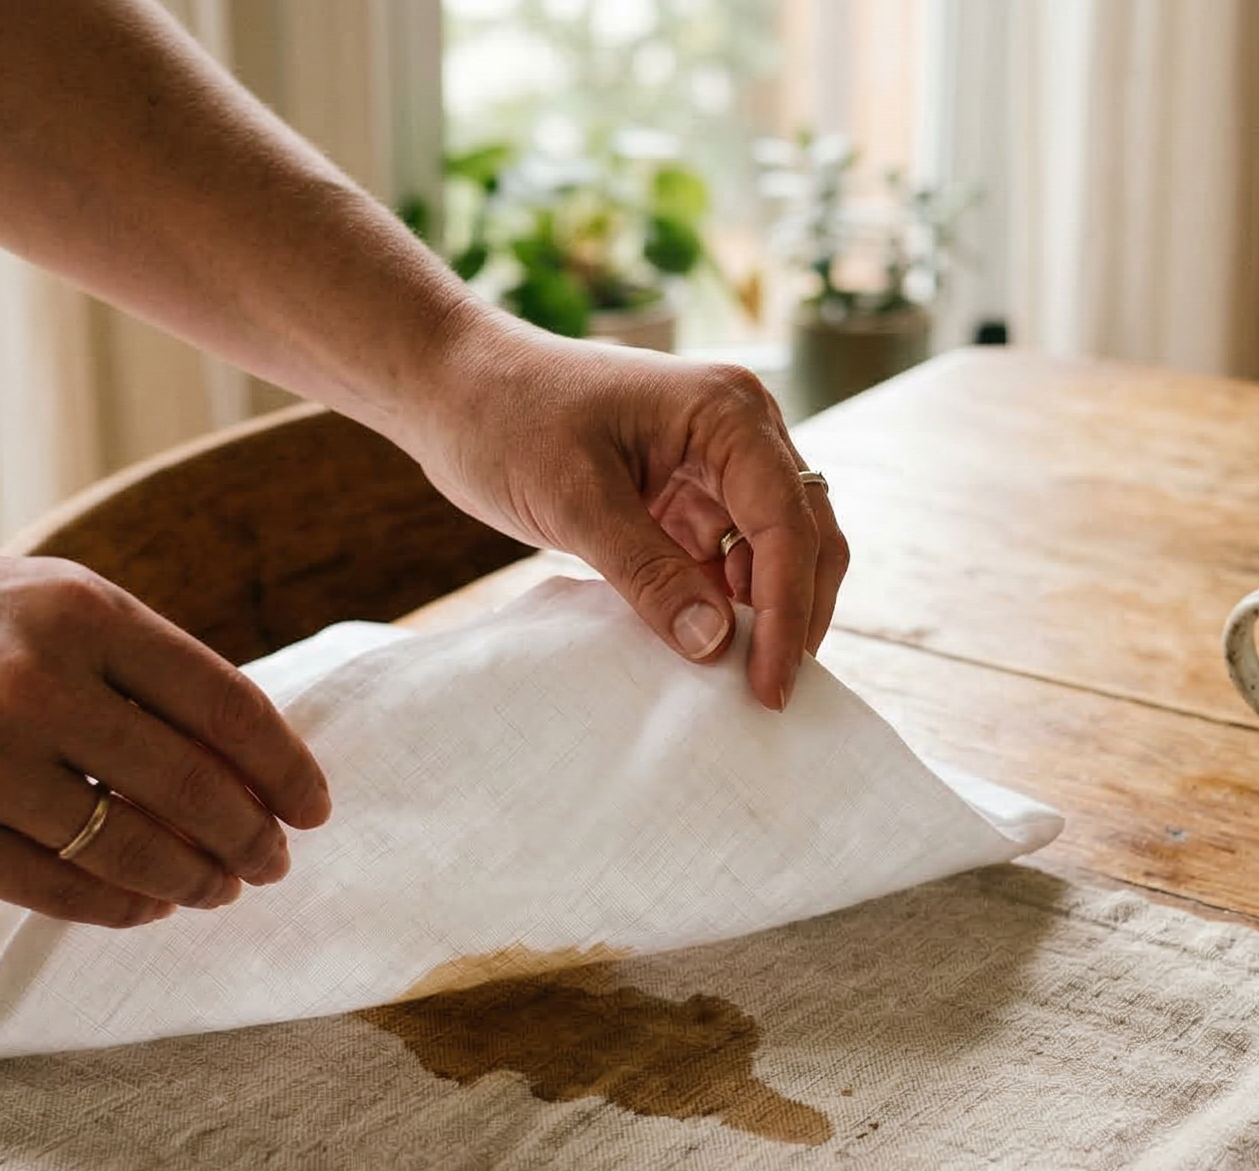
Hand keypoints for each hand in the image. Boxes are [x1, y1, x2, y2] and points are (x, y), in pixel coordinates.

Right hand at [0, 537, 329, 926]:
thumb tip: (230, 748)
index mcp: (76, 608)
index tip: (314, 805)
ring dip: (195, 880)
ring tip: (216, 889)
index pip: (224, 703)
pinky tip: (143, 905)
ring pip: (138, 849)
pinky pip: (63, 890)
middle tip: (271, 861)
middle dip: (251, 835)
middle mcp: (39, 682)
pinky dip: (121, 906)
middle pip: (195, 785)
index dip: (284, 766)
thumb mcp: (20, 596)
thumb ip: (118, 661)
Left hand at [404, 317, 848, 709]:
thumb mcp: (574, 502)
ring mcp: (716, 462)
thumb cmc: (507, 419)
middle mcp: (739, 430)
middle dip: (795, 613)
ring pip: (777, 549)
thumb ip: (648, 574)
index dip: (786, 609)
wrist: (452, 389)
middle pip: (805, 533)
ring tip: (740, 679)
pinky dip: (727, 602)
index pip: (787, 522)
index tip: (768, 685)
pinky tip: (706, 646)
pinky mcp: (686, 493)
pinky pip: (729, 556)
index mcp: (727, 412)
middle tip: (769, 694)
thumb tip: (716, 645)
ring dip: (767, 611)